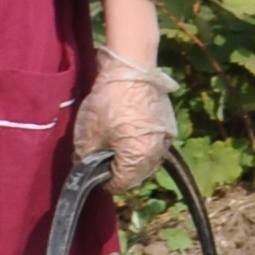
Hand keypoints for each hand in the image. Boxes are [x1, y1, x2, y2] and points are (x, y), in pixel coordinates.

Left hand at [75, 56, 181, 193]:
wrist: (132, 70)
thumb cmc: (109, 101)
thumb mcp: (88, 132)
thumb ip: (85, 158)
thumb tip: (85, 168)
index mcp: (137, 159)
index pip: (121, 184)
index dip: (105, 182)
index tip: (95, 173)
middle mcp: (156, 154)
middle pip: (138, 176)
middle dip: (121, 173)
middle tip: (105, 160)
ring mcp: (166, 140)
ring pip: (149, 163)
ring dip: (134, 161)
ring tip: (118, 147)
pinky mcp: (169, 126)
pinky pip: (155, 147)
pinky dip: (144, 147)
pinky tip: (131, 135)